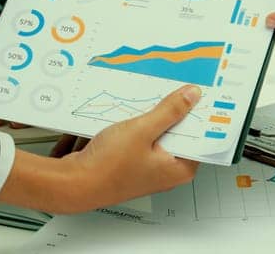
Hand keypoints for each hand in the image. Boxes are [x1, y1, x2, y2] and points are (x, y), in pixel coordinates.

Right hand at [0, 85, 201, 213]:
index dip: (199, 115)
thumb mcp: (142, 130)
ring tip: (148, 102)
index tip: (199, 95)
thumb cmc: (107, 168)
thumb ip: (169, 111)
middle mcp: (167, 172)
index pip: (200, 137)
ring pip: (159, 135)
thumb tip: (191, 97)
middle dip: (174, 113)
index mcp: (179, 169)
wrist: (74, 184)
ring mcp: (148, 169)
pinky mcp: (132, 164)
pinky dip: (138, 126)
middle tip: (173, 91)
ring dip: (153, 118)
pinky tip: (130, 115)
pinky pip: (142, 139)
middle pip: (179, 134)